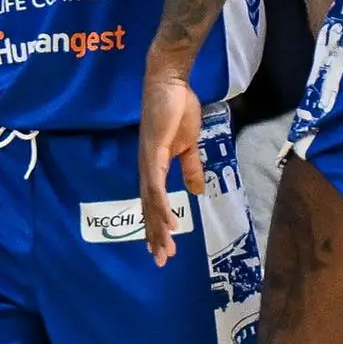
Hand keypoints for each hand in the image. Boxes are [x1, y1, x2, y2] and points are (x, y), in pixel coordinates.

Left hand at [138, 70, 205, 264]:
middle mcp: (146, 168)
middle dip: (155, 236)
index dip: (158, 226)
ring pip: (151, 203)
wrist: (171, 83)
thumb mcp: (189, 144)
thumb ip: (191, 167)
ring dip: (158, 227)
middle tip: (161, 260)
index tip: (163, 248)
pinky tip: (167, 221)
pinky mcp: (154, 153)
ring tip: (165, 249)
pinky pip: (157, 185)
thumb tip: (196, 191)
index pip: (154, 203)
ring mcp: (148, 161)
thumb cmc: (178, 109)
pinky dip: (161, 205)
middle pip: (149, 209)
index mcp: (154, 167)